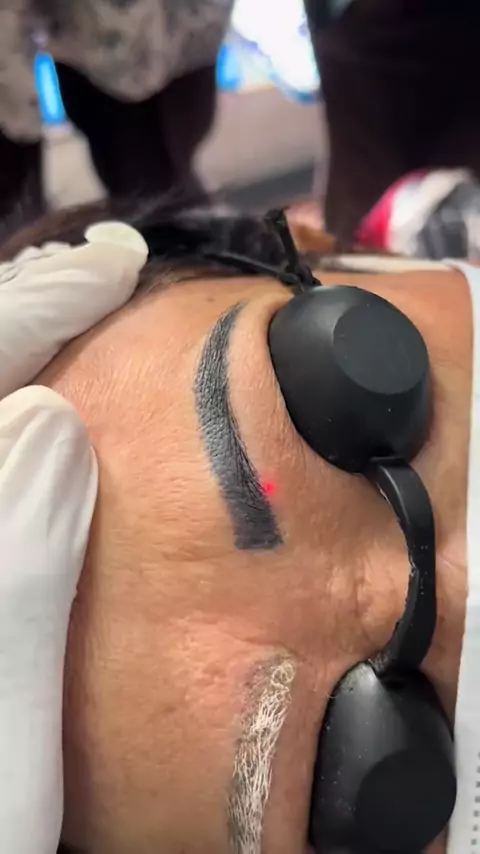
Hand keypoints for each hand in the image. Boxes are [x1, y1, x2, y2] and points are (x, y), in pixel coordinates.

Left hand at [0, 224, 146, 852]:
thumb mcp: (2, 753)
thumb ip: (17, 580)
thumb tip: (48, 419)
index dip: (38, 305)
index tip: (115, 266)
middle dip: (18, 305)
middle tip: (96, 272)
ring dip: (7, 342)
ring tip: (73, 307)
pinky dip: (7, 402)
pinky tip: (40, 400)